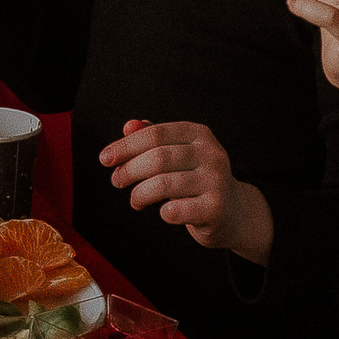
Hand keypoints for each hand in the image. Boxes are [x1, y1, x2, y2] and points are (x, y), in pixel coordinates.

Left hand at [99, 120, 271, 262]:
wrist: (233, 212)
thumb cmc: (196, 179)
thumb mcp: (178, 153)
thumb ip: (152, 138)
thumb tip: (128, 126)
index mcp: (199, 134)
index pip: (155, 134)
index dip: (125, 146)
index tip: (105, 159)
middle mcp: (211, 154)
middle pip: (158, 158)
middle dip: (129, 170)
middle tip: (117, 181)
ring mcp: (216, 181)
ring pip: (163, 184)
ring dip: (140, 194)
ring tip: (135, 200)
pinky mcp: (215, 209)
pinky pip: (175, 210)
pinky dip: (162, 212)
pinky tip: (164, 211)